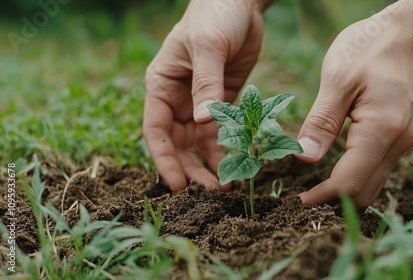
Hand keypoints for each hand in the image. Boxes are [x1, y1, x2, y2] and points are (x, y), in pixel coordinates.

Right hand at [143, 0, 263, 190]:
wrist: (240, 2)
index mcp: (162, 85)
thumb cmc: (214, 16)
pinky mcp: (225, 101)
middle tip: (210, 192)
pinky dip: (231, 147)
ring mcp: (202, 101)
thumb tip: (204, 122)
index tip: (176, 185)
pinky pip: (224, 130)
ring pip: (202, 142)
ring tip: (228, 185)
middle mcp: (179, 98)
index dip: (164, 159)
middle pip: (179, 144)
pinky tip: (242, 161)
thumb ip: (205, 83)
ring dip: (213, 163)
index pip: (156, 130)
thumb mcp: (207, 47)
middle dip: (191, 169)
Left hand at [296, 6, 412, 207]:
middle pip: (364, 193)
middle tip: (301, 200)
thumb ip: (321, 122)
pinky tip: (334, 170)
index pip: (349, 183)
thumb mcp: (337, 80)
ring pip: (372, 184)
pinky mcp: (400, 137)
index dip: (321, 197)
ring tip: (313, 189)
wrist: (409, 33)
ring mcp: (403, 142)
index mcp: (382, 130)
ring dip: (344, 192)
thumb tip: (303, 159)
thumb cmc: (371, 48)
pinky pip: (377, 169)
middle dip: (332, 202)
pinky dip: (355, 177)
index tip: (295, 203)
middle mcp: (399, 143)